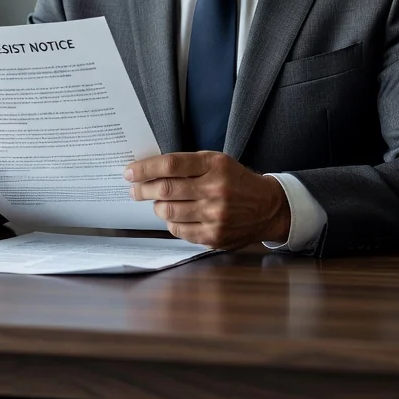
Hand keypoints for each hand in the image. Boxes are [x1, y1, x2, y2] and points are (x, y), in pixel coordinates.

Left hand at [125, 151, 289, 248]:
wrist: (268, 208)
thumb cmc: (236, 181)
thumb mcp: (217, 162)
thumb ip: (187, 165)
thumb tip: (149, 170)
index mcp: (215, 165)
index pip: (171, 165)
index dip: (145, 168)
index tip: (130, 172)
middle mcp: (216, 190)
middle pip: (165, 190)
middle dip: (142, 189)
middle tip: (134, 189)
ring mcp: (215, 216)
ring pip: (168, 212)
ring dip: (156, 206)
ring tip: (157, 202)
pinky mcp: (214, 236)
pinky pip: (178, 230)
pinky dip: (170, 222)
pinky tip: (174, 215)